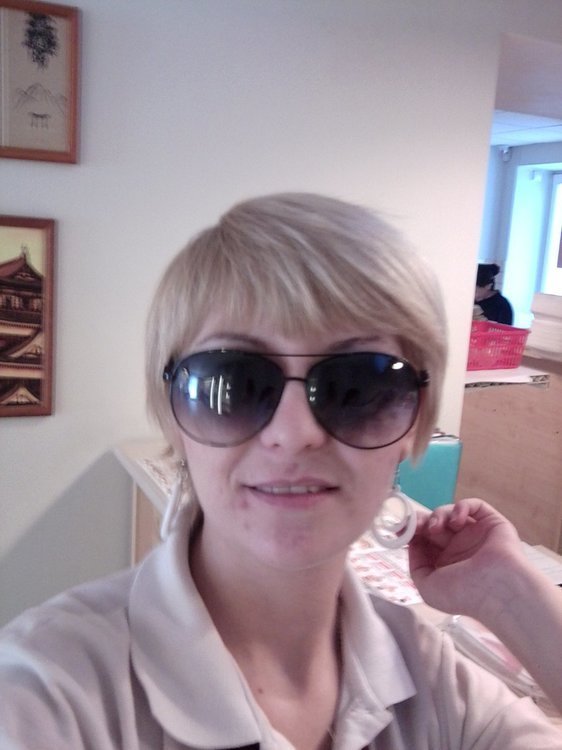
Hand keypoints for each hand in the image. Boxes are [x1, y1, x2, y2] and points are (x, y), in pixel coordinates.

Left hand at [409, 498, 523, 616]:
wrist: (497, 590)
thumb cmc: (463, 594)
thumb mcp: (427, 587)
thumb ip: (416, 565)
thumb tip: (413, 543)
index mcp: (445, 562)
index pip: (424, 540)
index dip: (411, 532)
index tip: (400, 529)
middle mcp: (459, 547)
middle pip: (434, 524)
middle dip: (421, 521)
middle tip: (415, 524)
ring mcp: (475, 534)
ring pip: (450, 513)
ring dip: (438, 515)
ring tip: (436, 527)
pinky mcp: (491, 522)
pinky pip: (475, 505)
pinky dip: (462, 507)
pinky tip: (457, 521)